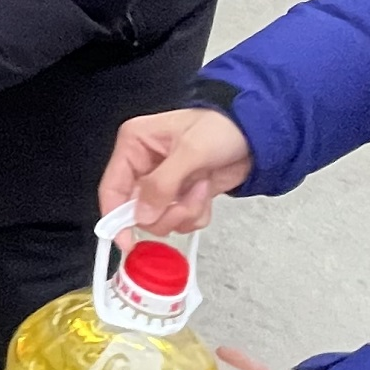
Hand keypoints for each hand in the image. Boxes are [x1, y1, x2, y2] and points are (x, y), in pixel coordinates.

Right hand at [98, 106, 253, 231]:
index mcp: (135, 145)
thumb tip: (140, 215)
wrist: (257, 136)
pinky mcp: (181, 196)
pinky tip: (206, 192)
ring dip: (184, 212)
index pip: (112, 187)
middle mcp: (143, 165)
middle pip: (136, 210)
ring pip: (159, 219)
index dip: (115, 216)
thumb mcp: (191, 151)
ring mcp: (163, 183)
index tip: (127, 241)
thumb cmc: (222, 128)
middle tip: (185, 201)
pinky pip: (180, 220)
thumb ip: (162, 184)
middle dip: (165, 212)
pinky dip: (196, 213)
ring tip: (201, 189)